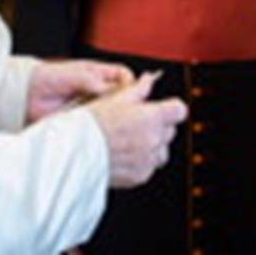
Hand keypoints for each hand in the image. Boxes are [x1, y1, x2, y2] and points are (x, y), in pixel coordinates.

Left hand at [26, 59, 133, 122]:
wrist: (26, 94)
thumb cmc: (48, 77)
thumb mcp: (75, 74)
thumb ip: (95, 81)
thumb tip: (114, 89)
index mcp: (98, 73)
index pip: (124, 76)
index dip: (130, 83)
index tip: (130, 92)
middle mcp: (97, 89)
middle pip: (121, 95)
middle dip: (124, 103)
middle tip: (121, 110)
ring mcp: (91, 105)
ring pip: (111, 111)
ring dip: (110, 115)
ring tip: (106, 119)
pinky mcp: (83, 120)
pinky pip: (97, 123)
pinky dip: (99, 126)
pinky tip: (96, 127)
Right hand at [86, 71, 187, 187]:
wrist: (76, 153)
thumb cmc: (92, 125)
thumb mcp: (115, 99)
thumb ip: (138, 89)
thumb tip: (148, 80)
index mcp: (152, 117)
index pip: (179, 110)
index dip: (172, 107)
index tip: (165, 108)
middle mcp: (154, 139)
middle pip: (170, 130)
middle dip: (159, 126)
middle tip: (138, 123)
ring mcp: (148, 159)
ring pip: (162, 151)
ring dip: (153, 145)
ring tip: (131, 141)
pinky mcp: (141, 175)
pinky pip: (150, 167)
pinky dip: (142, 161)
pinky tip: (125, 154)